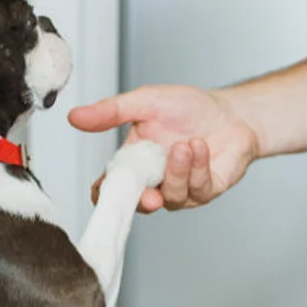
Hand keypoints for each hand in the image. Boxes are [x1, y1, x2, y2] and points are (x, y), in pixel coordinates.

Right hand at [68, 85, 259, 211]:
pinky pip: (198, 188)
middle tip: (149, 193)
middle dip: (143, 201)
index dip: (105, 195)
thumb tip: (75, 117)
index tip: (106, 191)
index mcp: (134, 161)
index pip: (111, 187)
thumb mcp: (146, 102)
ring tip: (184, 146)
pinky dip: (198, 166)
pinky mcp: (206, 190)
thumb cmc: (189, 108)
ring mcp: (181, 188)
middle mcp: (155, 180)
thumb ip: (111, 111)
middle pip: (139, 204)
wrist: (230, 111)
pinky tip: (200, 146)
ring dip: (177, 172)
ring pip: (171, 197)